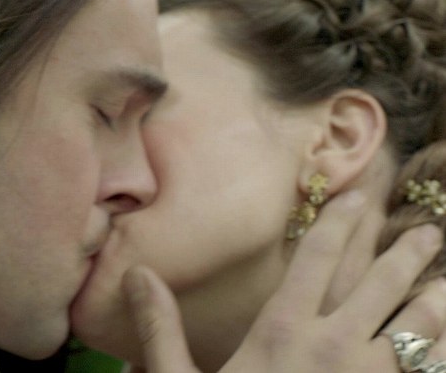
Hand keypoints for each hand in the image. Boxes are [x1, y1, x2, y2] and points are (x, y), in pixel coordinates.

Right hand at [124, 190, 445, 372]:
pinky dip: (438, 354)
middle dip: (406, 254)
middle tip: (429, 232)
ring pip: (417, 328)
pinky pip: (424, 371)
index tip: (360, 197)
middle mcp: (333, 347)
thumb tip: (137, 272)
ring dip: (435, 299)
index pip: (315, 259)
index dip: (339, 224)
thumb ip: (162, 328)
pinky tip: (445, 346)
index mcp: (282, 332)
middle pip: (379, 285)